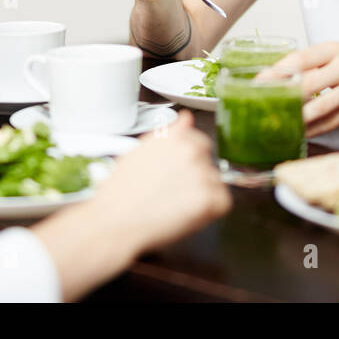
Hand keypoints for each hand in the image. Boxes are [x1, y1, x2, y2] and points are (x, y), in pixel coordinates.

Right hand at [88, 111, 230, 253]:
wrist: (115, 219)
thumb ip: (167, 134)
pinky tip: (187, 215)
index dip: (189, 161)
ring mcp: (201, 173)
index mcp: (174, 136)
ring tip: (175, 205)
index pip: (200, 142)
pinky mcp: (208, 198)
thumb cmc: (120, 192)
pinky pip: (223, 203)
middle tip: (174, 192)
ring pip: (216, 183)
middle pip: (209, 162)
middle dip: (197, 176)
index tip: (179, 173)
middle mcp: (191, 149)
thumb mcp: (138, 151)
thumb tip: (186, 118)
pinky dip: (211, 212)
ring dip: (203, 194)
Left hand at [265, 42, 338, 136]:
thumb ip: (314, 62)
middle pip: (306, 84)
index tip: (257, 82)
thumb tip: (280, 74)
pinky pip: (335, 121)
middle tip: (262, 107)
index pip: (299, 59)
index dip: (276, 72)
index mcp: (334, 49)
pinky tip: (302, 133)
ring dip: (298, 118)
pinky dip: (316, 129)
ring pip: (320, 107)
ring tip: (280, 124)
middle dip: (282, 97)